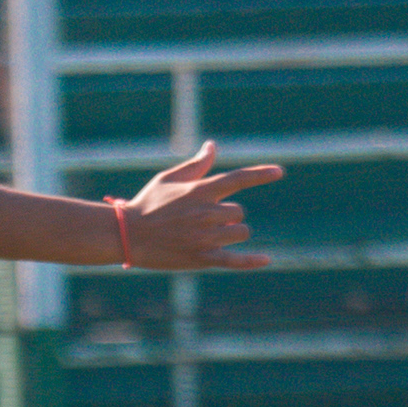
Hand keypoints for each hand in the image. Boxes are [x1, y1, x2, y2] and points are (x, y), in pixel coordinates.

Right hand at [118, 140, 282, 270]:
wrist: (127, 235)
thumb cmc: (147, 204)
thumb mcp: (168, 179)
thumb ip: (196, 165)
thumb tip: (212, 146)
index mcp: (200, 190)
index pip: (238, 178)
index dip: (261, 174)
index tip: (280, 171)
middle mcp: (206, 213)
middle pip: (239, 212)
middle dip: (229, 215)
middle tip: (205, 219)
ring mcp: (205, 237)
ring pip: (239, 232)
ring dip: (231, 233)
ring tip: (207, 235)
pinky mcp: (202, 258)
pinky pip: (234, 260)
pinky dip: (251, 261)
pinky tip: (266, 259)